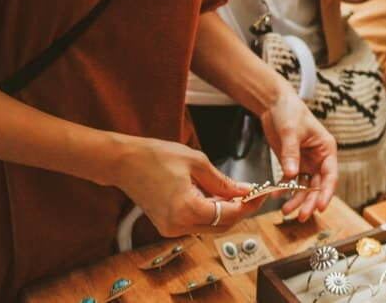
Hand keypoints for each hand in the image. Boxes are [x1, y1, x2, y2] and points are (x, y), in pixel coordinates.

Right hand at [109, 135, 263, 236]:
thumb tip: (244, 191)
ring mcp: (171, 229)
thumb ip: (223, 182)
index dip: (249, 205)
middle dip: (241, 210)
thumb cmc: (156, 156)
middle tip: (254, 194)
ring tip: (237, 191)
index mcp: (187, 210)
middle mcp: (178, 226)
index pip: (229, 214)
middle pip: (222, 225)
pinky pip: (197, 223)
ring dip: (226, 211)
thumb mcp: (197, 163)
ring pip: (211, 226)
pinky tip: (217, 196)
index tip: (262, 193)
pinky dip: (210, 211)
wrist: (124, 162)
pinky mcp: (167, 226)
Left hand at [259, 87, 338, 221]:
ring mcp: (305, 162)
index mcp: (326, 149)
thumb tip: (291, 175)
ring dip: (296, 199)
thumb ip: (291, 154)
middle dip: (309, 201)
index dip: (326, 192)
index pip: (330, 175)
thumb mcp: (290, 131)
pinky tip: (276, 196)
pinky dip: (284, 190)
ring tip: (285, 210)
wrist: (273, 104)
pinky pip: (290, 182)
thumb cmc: (289, 111)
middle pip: (317, 185)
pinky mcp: (292, 163)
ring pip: (304, 187)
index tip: (320, 206)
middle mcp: (318, 158)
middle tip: (301, 216)